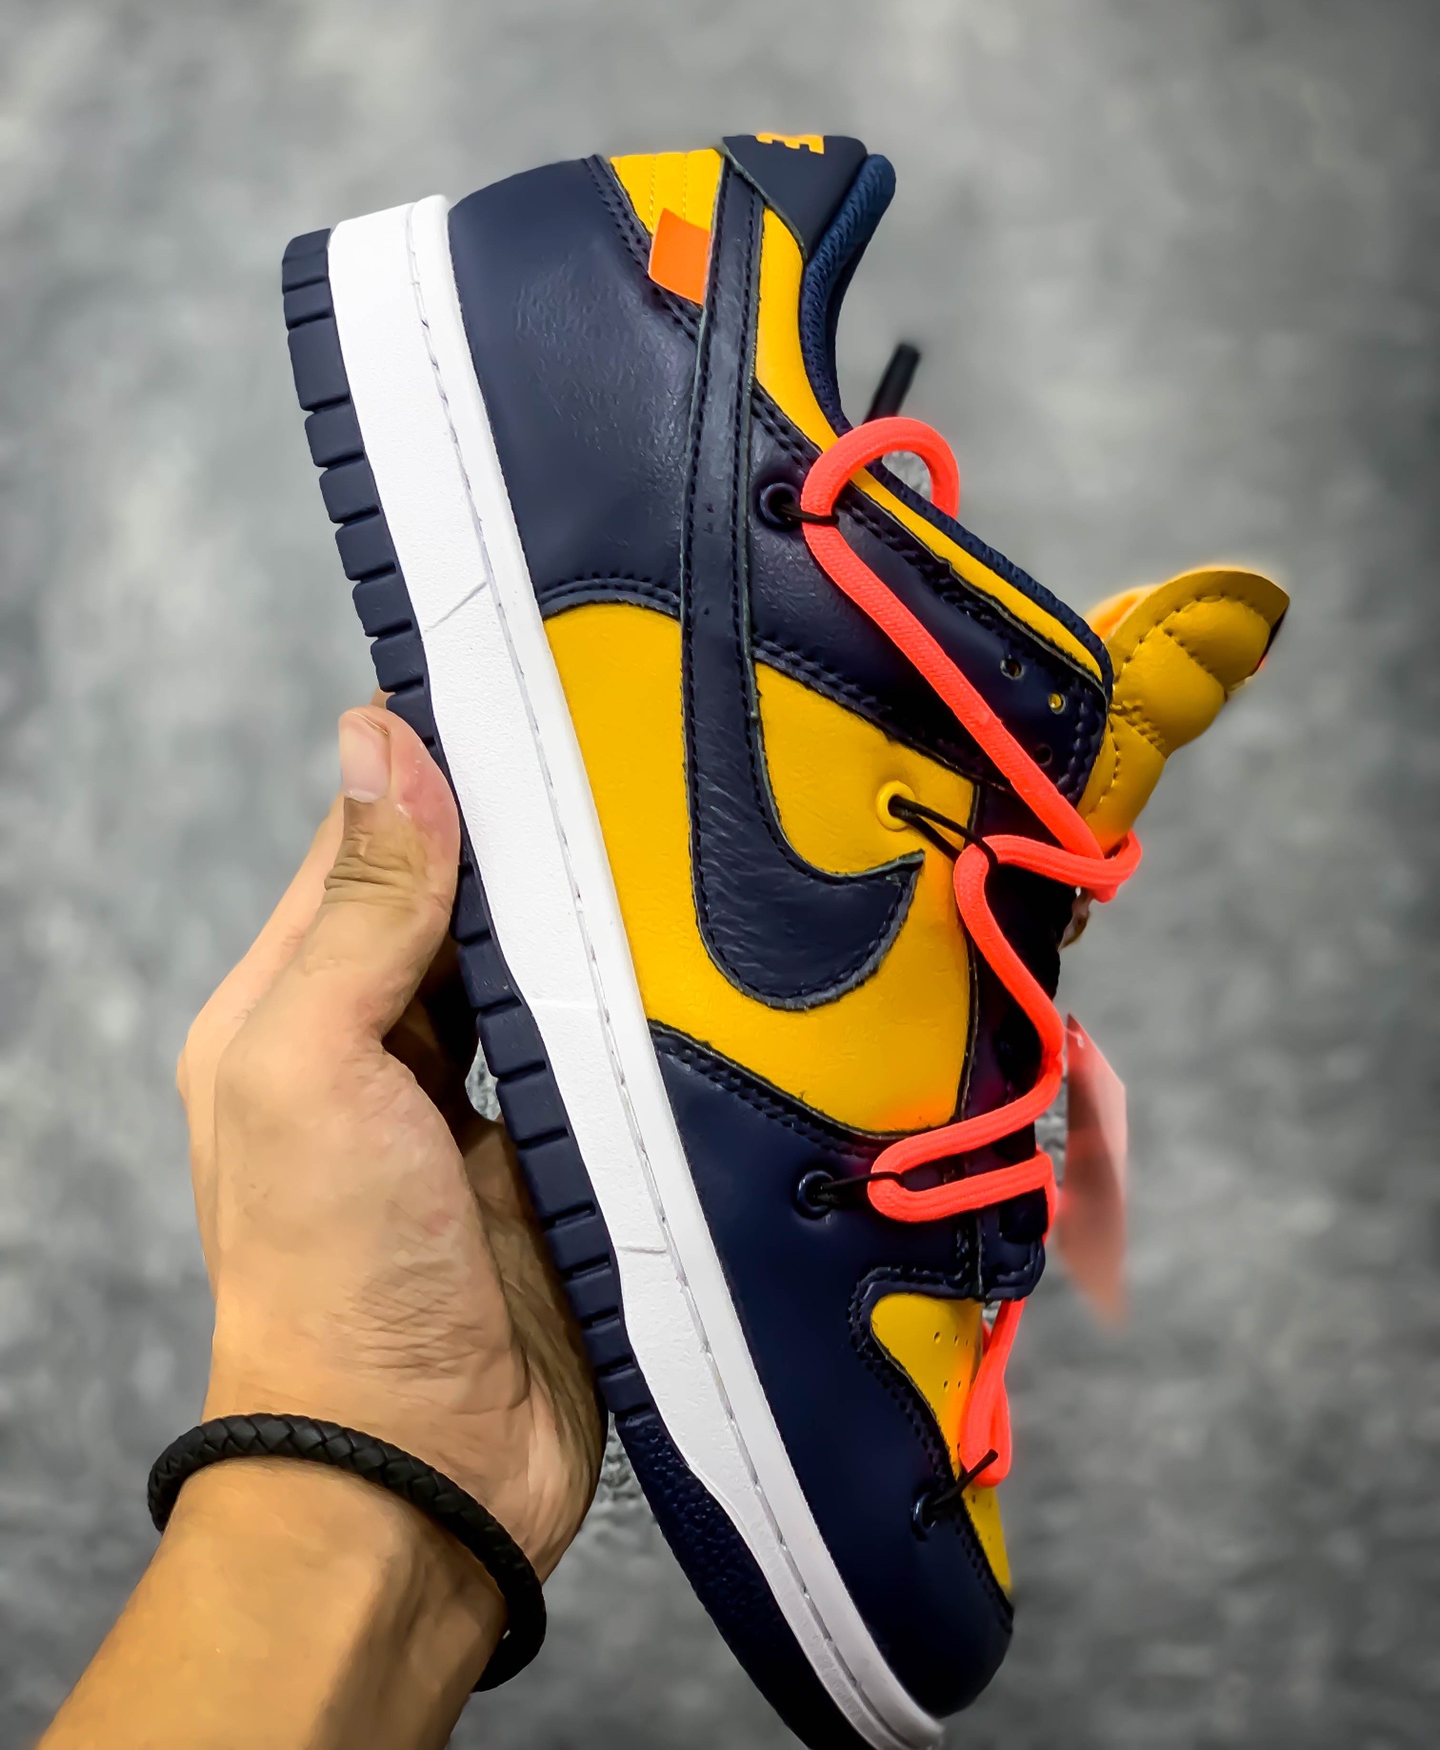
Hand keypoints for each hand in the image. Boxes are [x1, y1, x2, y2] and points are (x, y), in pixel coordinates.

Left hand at [177, 703, 602, 1579]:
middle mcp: (388, 1041)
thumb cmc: (332, 1275)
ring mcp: (482, 1101)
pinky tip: (702, 959)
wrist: (423, 1472)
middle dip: (540, 841)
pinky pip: (611, 1052)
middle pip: (472, 901)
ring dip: (599, 925)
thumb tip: (377, 738)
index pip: (373, 842)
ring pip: (550, 970)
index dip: (441, 768)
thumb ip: (360, 908)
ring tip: (683, 837)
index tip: (530, 690)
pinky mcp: (565, 1154)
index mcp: (300, 1001)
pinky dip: (644, 1011)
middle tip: (638, 754)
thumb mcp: (314, 1063)